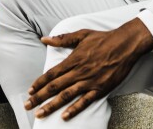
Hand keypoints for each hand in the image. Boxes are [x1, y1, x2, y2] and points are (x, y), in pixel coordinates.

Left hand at [25, 17, 152, 120]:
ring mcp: (90, 81)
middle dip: (39, 97)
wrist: (125, 45)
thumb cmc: (103, 38)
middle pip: (55, 87)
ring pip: (66, 96)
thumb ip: (62, 39)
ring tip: (40, 114)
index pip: (52, 73)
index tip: (30, 91)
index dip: (39, 83)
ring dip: (51, 106)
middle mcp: (79, 72)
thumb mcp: (82, 34)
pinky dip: (74, 109)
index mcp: (73, 59)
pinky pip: (85, 101)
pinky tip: (64, 116)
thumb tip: (44, 39)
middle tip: (27, 106)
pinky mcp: (100, 89)